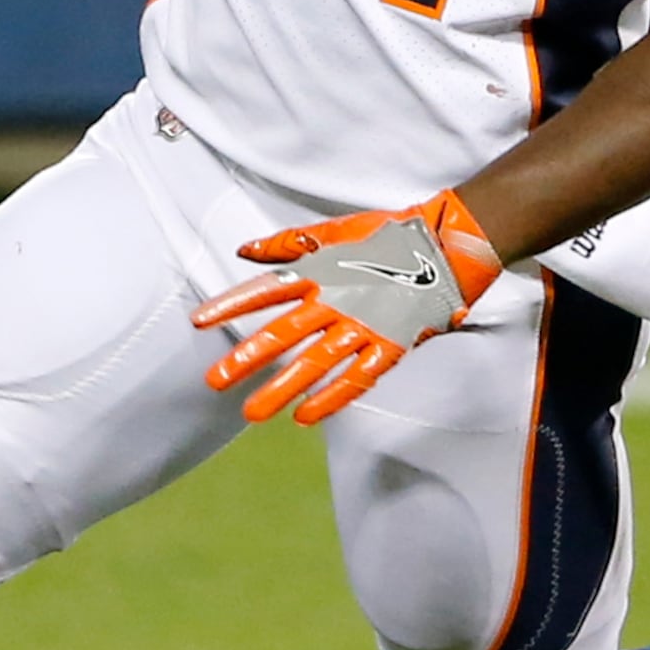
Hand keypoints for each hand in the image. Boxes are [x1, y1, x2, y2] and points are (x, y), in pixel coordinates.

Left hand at [192, 189, 501, 425]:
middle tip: (215, 381)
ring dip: (282, 388)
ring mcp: (366, 325)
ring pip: (316, 362)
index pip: (268, 289)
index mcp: (322, 269)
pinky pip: (358, 378)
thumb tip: (244, 251)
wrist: (450, 243)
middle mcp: (338, 299)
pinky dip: (332, 398)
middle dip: (247, 358)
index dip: (232, 305)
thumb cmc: (390, 235)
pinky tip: (305, 417)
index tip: (198, 322)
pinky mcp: (392, 345)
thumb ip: (289, 244)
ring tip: (251, 413)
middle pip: (285, 333)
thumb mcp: (335, 231)